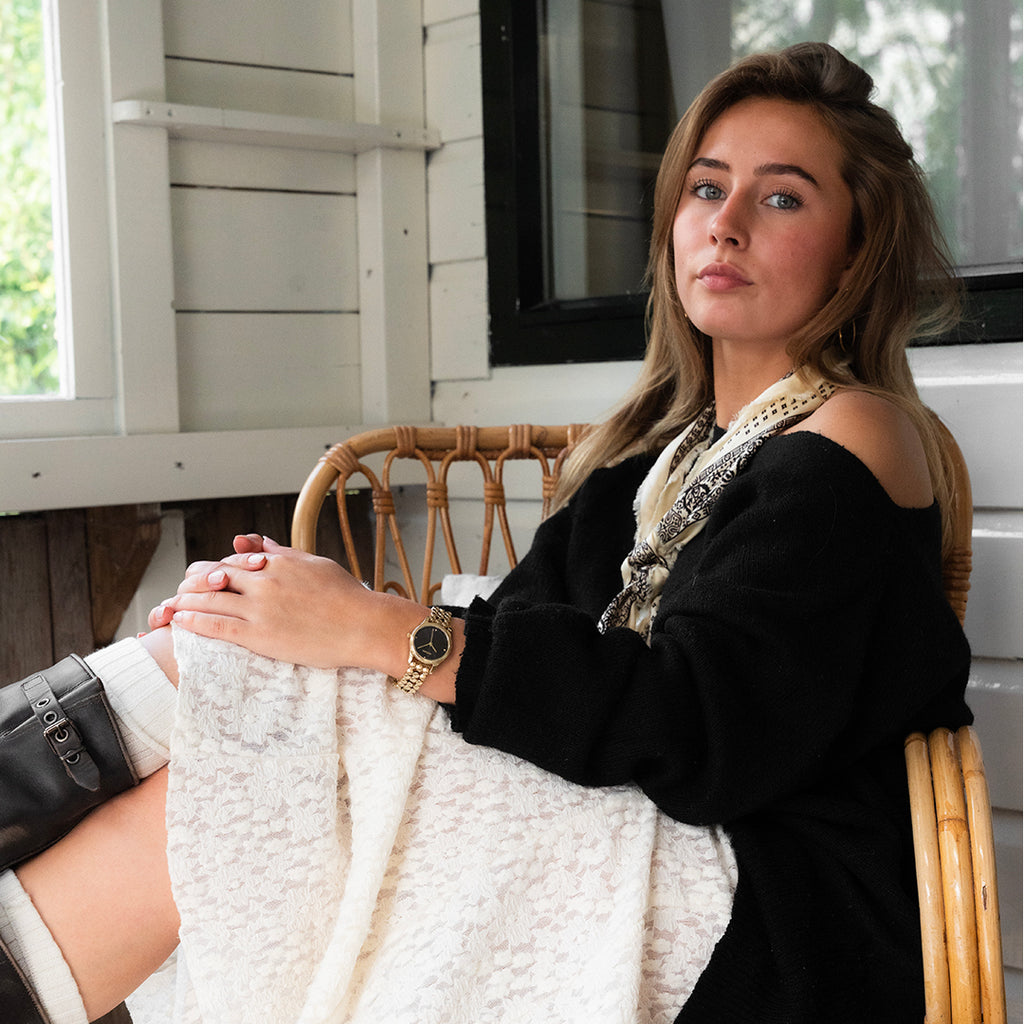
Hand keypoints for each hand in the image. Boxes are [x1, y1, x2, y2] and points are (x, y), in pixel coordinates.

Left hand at [158, 538, 403, 669]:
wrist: (363, 625)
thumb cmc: (346, 596)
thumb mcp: (314, 563)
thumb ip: (283, 553)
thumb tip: (260, 541)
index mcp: (278, 562)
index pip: (233, 560)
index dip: (213, 569)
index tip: (201, 575)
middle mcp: (264, 581)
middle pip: (214, 576)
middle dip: (192, 583)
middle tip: (179, 590)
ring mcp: (260, 608)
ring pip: (209, 599)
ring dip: (185, 601)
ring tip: (169, 607)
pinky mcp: (260, 635)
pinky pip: (217, 626)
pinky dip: (194, 621)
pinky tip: (180, 621)